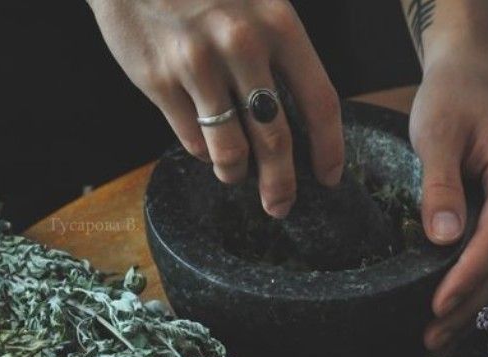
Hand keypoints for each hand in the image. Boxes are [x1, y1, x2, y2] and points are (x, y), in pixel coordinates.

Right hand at [88, 0, 343, 217]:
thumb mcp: (257, 3)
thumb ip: (279, 55)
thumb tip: (295, 124)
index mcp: (278, 24)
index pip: (320, 102)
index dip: (329, 150)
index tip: (329, 179)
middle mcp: (241, 45)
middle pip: (275, 140)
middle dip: (281, 185)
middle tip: (279, 206)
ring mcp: (197, 64)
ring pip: (230, 151)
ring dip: (234, 173)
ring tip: (234, 172)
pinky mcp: (158, 80)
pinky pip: (192, 141)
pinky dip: (202, 150)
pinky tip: (202, 139)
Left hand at [409, 43, 487, 351]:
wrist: (467, 79)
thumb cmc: (450, 100)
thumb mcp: (437, 134)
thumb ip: (440, 186)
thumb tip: (443, 240)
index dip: (467, 276)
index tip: (438, 306)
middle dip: (468, 305)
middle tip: (432, 339)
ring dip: (470, 306)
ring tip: (436, 340)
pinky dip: (471, 289)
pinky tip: (449, 315)